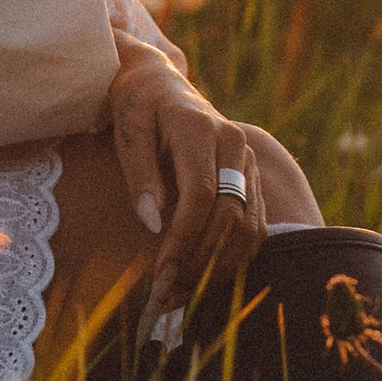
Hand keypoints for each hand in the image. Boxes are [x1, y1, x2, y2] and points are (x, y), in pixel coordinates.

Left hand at [107, 48, 263, 346]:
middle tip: (167, 296)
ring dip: (218, 268)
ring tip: (181, 295)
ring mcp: (247, 160)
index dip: (183, 238)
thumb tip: (153, 222)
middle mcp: (232, 143)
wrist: (161, 85)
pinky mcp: (252, 177)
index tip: (161, 273)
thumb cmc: (137, 108)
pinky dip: (233, 259)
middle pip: (229, 214)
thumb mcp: (128, 130)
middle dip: (200, 261)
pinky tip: (203, 279)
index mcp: (198, 127)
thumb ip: (139, 174)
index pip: (200, 193)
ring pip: (247, 226)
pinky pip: (254, 226)